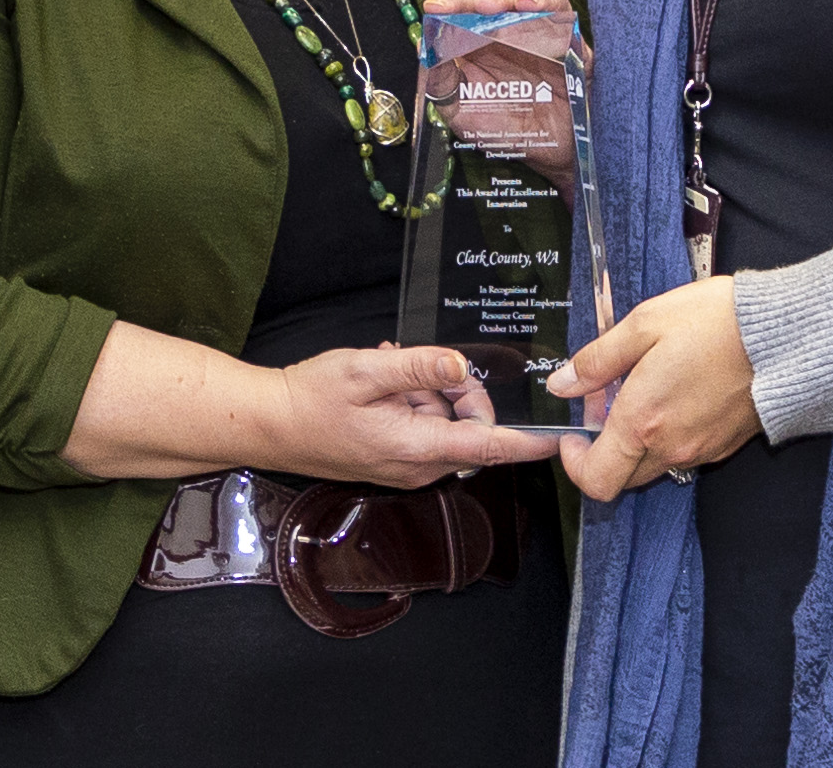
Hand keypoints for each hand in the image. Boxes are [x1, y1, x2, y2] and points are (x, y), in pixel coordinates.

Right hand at [265, 344, 560, 488]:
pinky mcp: (395, 461)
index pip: (488, 447)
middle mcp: (417, 466)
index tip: (561, 435)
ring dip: (427, 393)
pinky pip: (424, 428)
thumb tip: (462, 365)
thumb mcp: (365, 371)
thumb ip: (417, 367)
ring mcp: (406, 467)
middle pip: (469, 427)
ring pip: (445, 424)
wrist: (271, 426)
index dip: (528, 441)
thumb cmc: (312, 399)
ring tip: (387, 371)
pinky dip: (412, 402)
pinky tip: (382, 384)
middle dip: (455, 391)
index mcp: (416, 447)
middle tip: (414, 366)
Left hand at [547, 274, 761, 500]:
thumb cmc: (717, 322)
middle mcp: (672, 447)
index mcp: (643, 421)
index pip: (595, 479)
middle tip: (609, 402)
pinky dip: (668, 434)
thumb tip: (562, 383)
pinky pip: (683, 453)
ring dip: (637, 441)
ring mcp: (701, 450)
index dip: (574, 463)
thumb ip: (598, 360)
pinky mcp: (724, 446)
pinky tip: (675, 393)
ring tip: (644, 389)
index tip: (573, 434)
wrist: (786, 335)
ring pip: (652, 465)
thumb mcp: (645, 323)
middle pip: (621, 476)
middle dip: (604, 448)